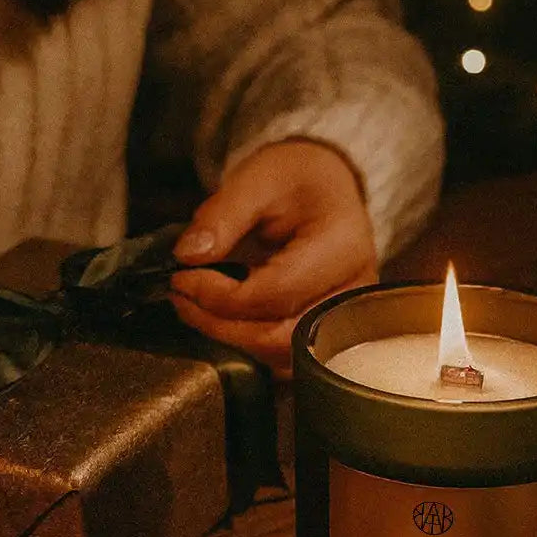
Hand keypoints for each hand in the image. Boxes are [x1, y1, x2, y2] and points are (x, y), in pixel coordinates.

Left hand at [169, 140, 377, 372]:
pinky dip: (248, 346)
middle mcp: (354, 293)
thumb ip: (222, 215)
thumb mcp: (257, 178)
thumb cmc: (297, 181)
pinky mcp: (329, 334)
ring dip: (231, 340)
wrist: (326, 190)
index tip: (182, 278)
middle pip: (283, 336)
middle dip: (222, 326)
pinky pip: (286, 358)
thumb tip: (188, 256)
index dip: (221, 295)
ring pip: (284, 356)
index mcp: (343, 247)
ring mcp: (345, 320)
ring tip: (196, 309)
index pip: (277, 292)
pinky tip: (221, 320)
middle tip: (182, 299)